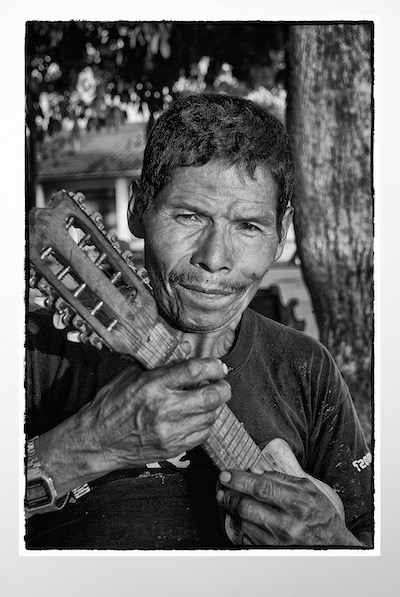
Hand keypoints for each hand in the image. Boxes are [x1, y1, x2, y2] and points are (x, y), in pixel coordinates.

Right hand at [82, 357, 230, 466]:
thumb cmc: (112, 405)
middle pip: (211, 396)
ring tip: (205, 400)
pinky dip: (204, 424)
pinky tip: (195, 417)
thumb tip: (186, 349)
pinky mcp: (173, 449)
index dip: (213, 366)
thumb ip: (162, 363)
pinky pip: (202, 435)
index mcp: (152, 385)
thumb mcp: (132, 375)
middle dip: (223, 387)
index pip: (194, 370)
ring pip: (211, 417)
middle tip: (221, 384)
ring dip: (214, 407)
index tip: (218, 366)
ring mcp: (170, 432)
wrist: (97, 441)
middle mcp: (163, 409)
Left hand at [217, 470, 362, 546]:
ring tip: (233, 500)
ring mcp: (279, 541)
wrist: (334, 546)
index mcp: (298, 503)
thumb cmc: (320, 514)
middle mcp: (288, 524)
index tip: (226, 474)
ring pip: (245, 522)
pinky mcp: (273, 552)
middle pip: (247, 507)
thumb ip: (281, 478)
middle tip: (223, 487)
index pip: (262, 488)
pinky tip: (246, 517)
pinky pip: (248, 536)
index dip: (240, 479)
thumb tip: (254, 471)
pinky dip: (243, 524)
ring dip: (235, 510)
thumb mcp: (308, 489)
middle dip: (230, 495)